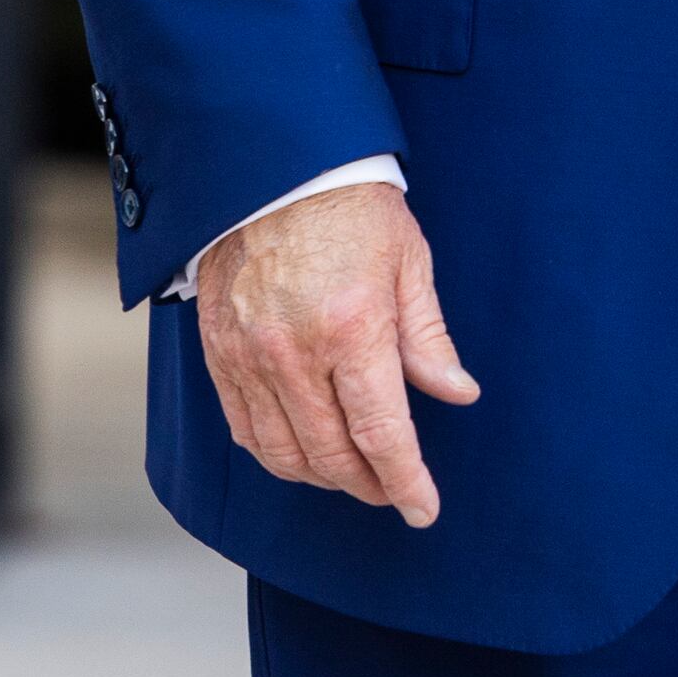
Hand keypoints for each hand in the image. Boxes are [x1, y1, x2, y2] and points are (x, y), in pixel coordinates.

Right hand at [191, 179, 480, 527]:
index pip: (382, 433)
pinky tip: (302, 451)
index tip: (424, 508)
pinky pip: (244, 430)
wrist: (271, 168)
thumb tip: (458, 393)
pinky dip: (275, 454)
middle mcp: (295, 351)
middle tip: (393, 490)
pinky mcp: (219, 353)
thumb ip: (428, 338)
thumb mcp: (407, 262)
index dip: (406, 481)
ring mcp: (249, 356)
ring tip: (353, 473)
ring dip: (323, 477)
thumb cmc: (350, 207)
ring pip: (284, 453)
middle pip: (332, 454)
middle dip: (369, 485)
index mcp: (353, 327)